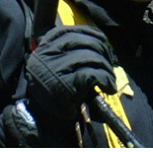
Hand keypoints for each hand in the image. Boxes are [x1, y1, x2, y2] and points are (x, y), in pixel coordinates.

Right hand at [20, 24, 116, 142]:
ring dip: (107, 68)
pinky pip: (94, 75)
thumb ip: (66, 51)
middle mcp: (47, 55)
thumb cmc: (52, 93)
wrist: (42, 121)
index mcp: (44, 47)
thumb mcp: (53, 66)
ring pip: (92, 58)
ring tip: (110, 79)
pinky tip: (108, 87)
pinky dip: (106, 80)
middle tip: (110, 64)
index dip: (90, 34)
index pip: (70, 30)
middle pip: (85, 42)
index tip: (102, 41)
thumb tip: (97, 40)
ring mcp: (56, 69)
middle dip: (103, 51)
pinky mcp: (67, 84)